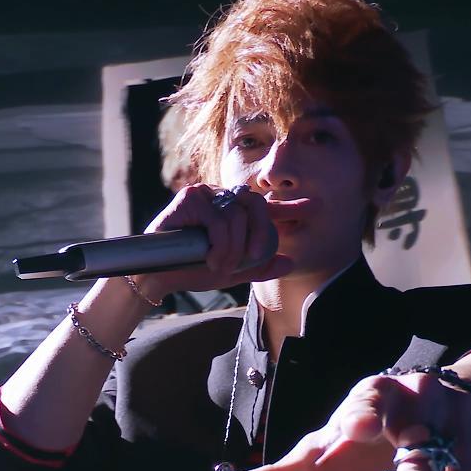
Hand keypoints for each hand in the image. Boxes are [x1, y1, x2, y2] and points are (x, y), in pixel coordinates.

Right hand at [132, 183, 301, 300]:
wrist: (156, 276)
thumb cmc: (189, 270)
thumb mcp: (230, 271)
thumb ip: (258, 266)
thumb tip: (289, 262)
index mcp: (231, 212)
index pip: (263, 206)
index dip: (288, 207)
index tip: (314, 207)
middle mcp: (219, 197)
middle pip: (255, 203)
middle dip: (259, 234)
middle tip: (251, 257)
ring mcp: (204, 194)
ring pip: (237, 216)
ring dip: (232, 249)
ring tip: (218, 266)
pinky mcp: (190, 198)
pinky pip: (219, 221)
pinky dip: (219, 245)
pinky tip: (208, 258)